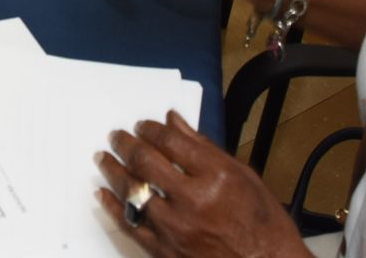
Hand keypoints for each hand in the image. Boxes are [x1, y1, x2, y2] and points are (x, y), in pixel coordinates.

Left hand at [95, 111, 307, 257]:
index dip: (150, 128)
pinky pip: (131, 225)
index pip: (170, 141)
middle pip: (146, 162)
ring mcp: (176, 228)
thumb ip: (204, 147)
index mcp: (216, 176)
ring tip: (104, 158)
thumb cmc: (262, 223)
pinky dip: (113, 207)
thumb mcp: (243, 176)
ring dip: (113, 171)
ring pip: (132, 192)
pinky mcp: (165, 252)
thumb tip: (175, 120)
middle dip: (126, 144)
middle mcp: (193, 200)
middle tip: (116, 136)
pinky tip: (103, 193)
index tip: (141, 125)